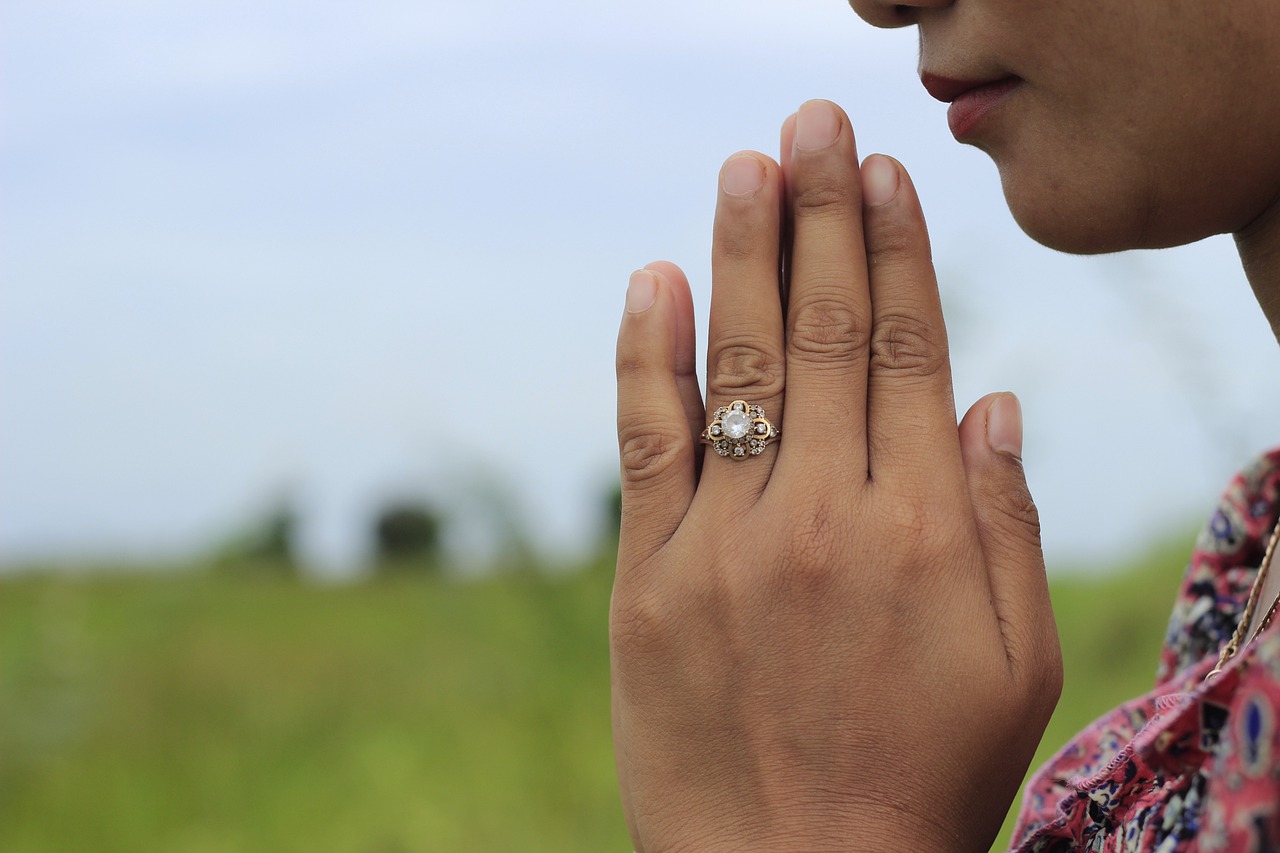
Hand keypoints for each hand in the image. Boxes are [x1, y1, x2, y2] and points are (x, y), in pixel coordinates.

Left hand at [612, 100, 1061, 852]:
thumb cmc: (924, 776)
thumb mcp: (1013, 663)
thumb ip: (1004, 523)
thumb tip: (991, 398)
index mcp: (925, 530)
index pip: (912, 352)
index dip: (898, 251)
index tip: (881, 175)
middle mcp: (825, 517)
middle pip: (828, 334)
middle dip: (822, 215)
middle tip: (812, 123)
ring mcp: (728, 544)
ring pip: (740, 368)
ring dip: (743, 256)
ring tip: (746, 166)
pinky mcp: (649, 581)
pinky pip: (647, 445)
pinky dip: (647, 357)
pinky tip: (654, 279)